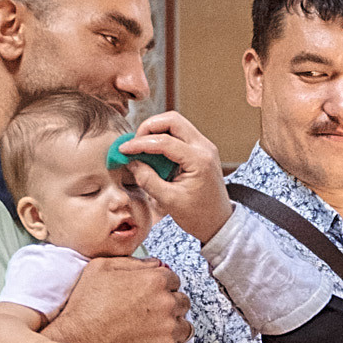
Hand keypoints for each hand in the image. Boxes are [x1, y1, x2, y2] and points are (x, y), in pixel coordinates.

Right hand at [58, 255, 189, 342]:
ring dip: (172, 326)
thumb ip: (132, 262)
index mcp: (154, 280)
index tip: (150, 295)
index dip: (161, 286)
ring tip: (151, 330)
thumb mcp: (100, 268)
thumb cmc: (85, 306)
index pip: (174, 280)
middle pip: (182, 301)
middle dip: (169, 305)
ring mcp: (168, 329)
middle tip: (150, 314)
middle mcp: (166, 303)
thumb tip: (154, 264)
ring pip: (183, 325)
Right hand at [116, 111, 232, 245]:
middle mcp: (204, 147)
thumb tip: (132, 162)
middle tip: (134, 144)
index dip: (140, 143)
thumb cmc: (198, 215)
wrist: (218, 222)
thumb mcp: (169, 200)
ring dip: (156, 131)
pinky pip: (180, 134)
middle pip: (172, 120)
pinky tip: (152, 153)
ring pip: (176, 123)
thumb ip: (148, 180)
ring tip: (141, 148)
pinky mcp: (201, 149)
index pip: (165, 141)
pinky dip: (163, 137)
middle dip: (149, 127)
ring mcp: (204, 146)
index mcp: (199, 160)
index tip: (123, 150)